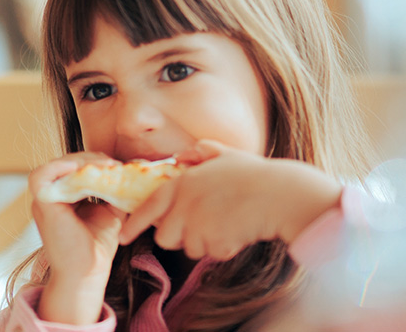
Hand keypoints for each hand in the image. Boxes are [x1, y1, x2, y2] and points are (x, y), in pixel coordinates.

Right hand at [28, 152, 125, 324]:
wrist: (88, 272)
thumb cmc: (97, 247)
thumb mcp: (109, 211)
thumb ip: (113, 191)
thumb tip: (129, 169)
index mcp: (62, 198)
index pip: (73, 169)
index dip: (93, 162)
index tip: (116, 165)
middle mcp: (49, 197)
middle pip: (65, 164)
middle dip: (90, 160)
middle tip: (113, 164)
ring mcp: (43, 200)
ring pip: (54, 166)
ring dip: (79, 161)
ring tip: (103, 166)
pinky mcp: (41, 204)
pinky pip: (40, 176)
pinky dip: (59, 167)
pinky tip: (82, 169)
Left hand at [119, 140, 341, 259]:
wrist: (281, 195)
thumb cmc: (255, 174)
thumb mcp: (225, 154)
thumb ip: (200, 152)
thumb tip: (182, 155)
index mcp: (183, 182)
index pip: (149, 206)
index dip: (134, 223)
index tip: (124, 236)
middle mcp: (185, 203)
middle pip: (165, 236)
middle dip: (179, 235)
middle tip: (203, 224)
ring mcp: (197, 224)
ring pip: (189, 247)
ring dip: (204, 242)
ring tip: (226, 223)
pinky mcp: (213, 242)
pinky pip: (212, 253)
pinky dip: (223, 247)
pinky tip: (238, 230)